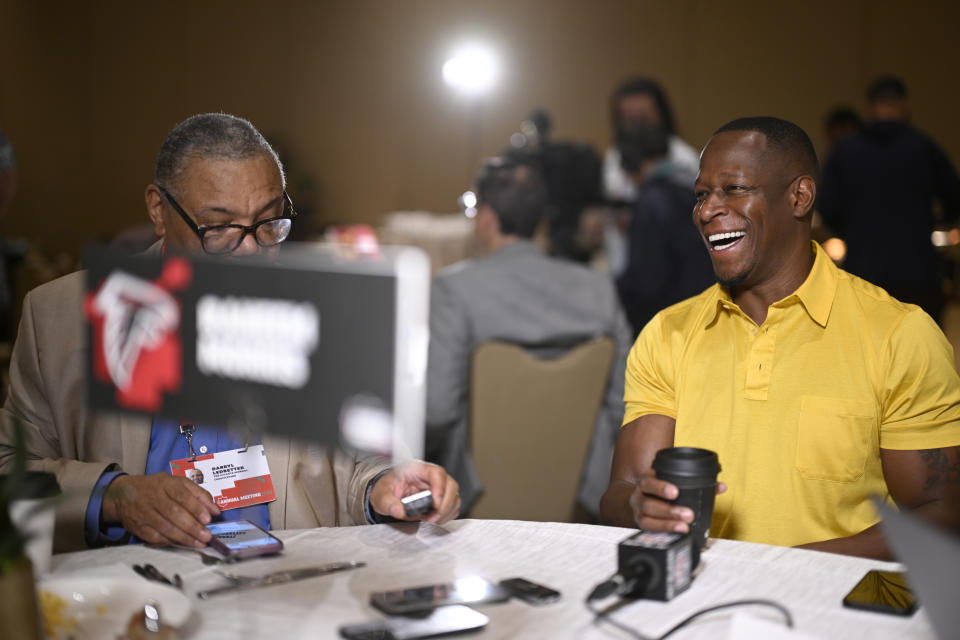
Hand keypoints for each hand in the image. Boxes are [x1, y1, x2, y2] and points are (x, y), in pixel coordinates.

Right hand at [102, 473, 220, 546]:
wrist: (123, 494)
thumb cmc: (157, 487)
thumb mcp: (178, 483)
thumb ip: (198, 494)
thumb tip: (215, 510)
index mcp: (165, 483)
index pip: (182, 496)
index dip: (195, 508)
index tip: (208, 519)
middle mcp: (152, 497)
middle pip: (174, 513)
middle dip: (192, 527)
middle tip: (206, 536)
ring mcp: (143, 513)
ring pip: (165, 527)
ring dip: (184, 537)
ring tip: (199, 543)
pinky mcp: (136, 527)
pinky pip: (154, 537)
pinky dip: (169, 542)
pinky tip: (182, 544)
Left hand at [369, 461, 459, 523]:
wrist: (388, 493)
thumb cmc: (387, 488)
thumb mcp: (381, 494)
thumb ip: (388, 502)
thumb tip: (398, 510)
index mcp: (417, 469)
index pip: (436, 473)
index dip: (440, 488)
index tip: (435, 503)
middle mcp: (431, 477)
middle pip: (451, 485)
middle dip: (445, 504)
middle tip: (433, 517)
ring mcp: (438, 487)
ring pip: (454, 496)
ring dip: (447, 511)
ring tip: (432, 519)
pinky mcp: (441, 498)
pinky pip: (452, 506)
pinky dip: (447, 515)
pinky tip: (435, 519)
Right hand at [628, 474, 726, 532]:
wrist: (643, 499)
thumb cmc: (661, 490)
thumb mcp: (674, 482)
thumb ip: (698, 483)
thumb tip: (720, 486)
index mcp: (645, 482)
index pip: (647, 482)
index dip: (660, 487)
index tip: (675, 492)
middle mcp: (638, 497)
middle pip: (648, 504)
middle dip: (668, 511)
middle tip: (688, 514)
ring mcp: (638, 513)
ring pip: (646, 520)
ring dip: (666, 524)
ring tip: (684, 527)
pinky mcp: (641, 526)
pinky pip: (649, 531)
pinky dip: (663, 532)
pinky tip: (676, 533)